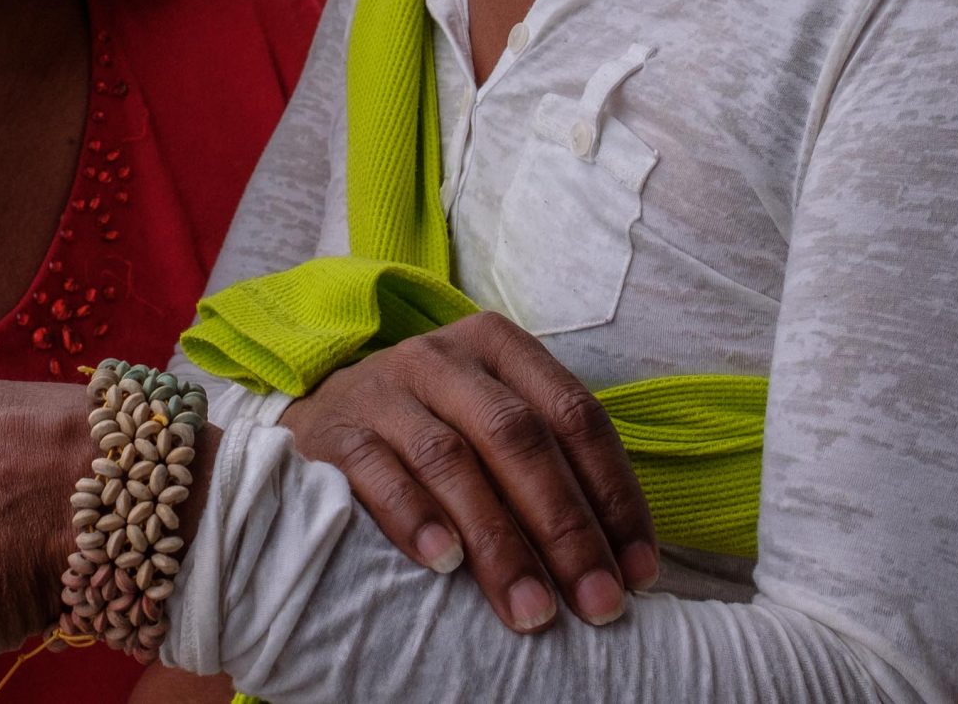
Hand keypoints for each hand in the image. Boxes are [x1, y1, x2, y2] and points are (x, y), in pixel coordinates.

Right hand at [279, 310, 656, 632]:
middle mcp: (444, 358)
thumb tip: (621, 559)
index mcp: (500, 349)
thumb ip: (548, 466)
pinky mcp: (336, 428)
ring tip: (530, 609)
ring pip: (452, 458)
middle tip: (596, 603)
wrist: (319, 417)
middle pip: (519, 437)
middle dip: (565, 528)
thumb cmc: (429, 432)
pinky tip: (446, 565)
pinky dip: (416, 517)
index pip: (574, 415)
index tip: (638, 571)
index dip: (613, 494)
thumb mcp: (490, 425)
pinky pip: (377, 471)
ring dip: (498, 541)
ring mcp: (385, 389)